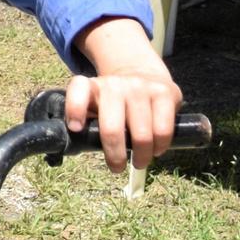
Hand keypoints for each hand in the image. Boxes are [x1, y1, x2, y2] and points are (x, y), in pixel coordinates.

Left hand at [67, 19, 181, 172]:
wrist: (144, 72)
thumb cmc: (116, 102)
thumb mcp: (97, 104)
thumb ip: (87, 122)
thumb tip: (76, 148)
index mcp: (92, 87)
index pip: (79, 89)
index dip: (75, 108)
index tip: (76, 129)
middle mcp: (115, 84)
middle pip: (112, 128)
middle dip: (115, 155)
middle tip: (117, 167)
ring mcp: (140, 87)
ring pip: (142, 135)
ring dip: (141, 156)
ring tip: (139, 160)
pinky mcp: (164, 92)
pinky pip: (163, 130)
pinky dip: (160, 146)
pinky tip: (156, 149)